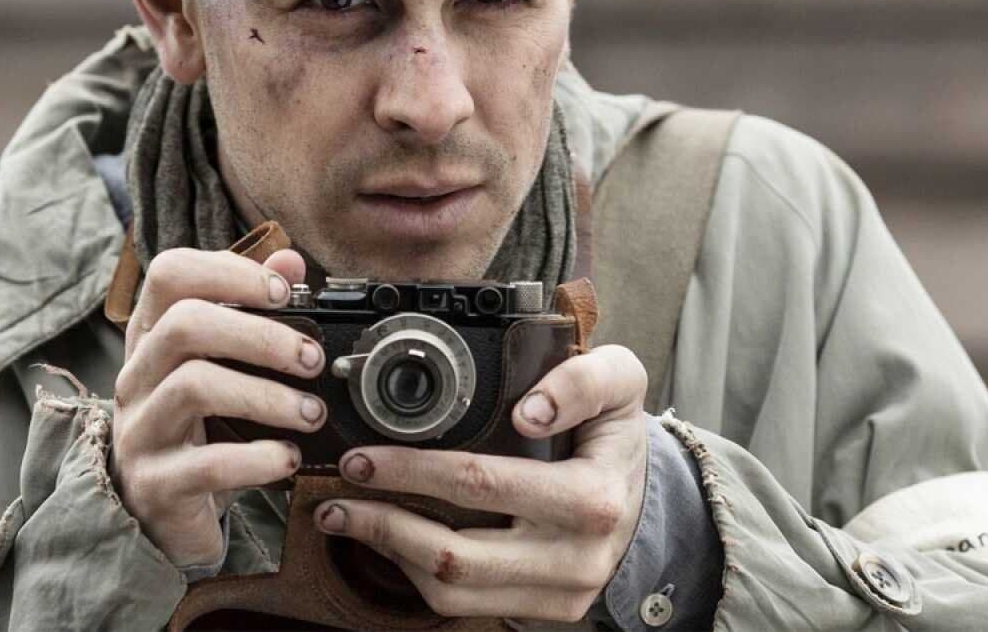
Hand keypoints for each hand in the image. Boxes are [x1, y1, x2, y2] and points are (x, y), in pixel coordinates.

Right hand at [111, 246, 326, 567]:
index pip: (170, 273)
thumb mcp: (222, 367)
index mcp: (152, 337)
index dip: (230, 271)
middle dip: (260, 335)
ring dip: (266, 396)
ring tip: (311, 413)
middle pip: (185, 324)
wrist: (160, 517)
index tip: (285, 293)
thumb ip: (252, 311)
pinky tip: (287, 458)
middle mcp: (137, 376)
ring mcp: (140, 430)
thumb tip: (291, 261)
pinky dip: (258, 458)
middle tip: (312, 359)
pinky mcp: (156, 484)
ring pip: (194, 386)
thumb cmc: (197, 430)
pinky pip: (207, 464)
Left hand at [311, 344, 649, 622]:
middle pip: (456, 553)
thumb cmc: (615, 436)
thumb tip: (530, 407)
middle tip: (342, 487)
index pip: (483, 485)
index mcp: (591, 498)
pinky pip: (463, 607)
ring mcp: (558, 593)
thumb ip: (584, 378)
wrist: (645, 497)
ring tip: (347, 516)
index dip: (414, 471)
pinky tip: (390, 540)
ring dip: (389, 553)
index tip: (367, 455)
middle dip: (384, 521)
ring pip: (452, 591)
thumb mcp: (621, 383)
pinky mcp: (543, 611)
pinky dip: (415, 573)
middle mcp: (575, 557)